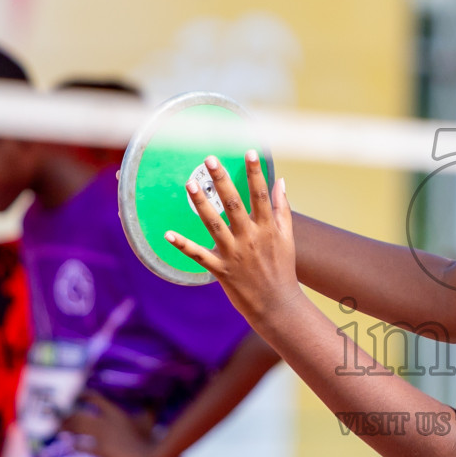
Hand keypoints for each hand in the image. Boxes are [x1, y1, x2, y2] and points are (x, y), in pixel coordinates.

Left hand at [62, 392, 159, 456]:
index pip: (95, 398)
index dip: (84, 395)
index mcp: (116, 412)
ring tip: (58, 427)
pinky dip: (75, 446)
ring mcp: (102, 438)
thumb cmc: (150, 438)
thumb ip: (149, 408)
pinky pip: (83, 448)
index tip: (77, 395)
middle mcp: (105, 423)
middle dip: (67, 414)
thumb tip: (154, 398)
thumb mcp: (149, 420)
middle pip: (80, 414)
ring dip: (66, 427)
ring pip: (78, 429)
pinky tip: (70, 445)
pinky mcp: (101, 452)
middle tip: (59, 414)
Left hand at [166, 152, 300, 324]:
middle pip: (234, 204)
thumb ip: (282, 208)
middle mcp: (251, 238)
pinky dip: (183, 246)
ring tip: (190, 184)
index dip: (255, 173)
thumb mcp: (287, 237)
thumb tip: (281, 181)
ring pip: (214, 225)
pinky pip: (199, 256)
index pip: (261, 195)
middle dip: (222, 180)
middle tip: (210, 159)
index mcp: (268, 228)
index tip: (249, 152)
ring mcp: (235, 254)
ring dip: (201, 204)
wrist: (277, 304)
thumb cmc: (282, 268)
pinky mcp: (221, 270)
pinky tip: (168, 234)